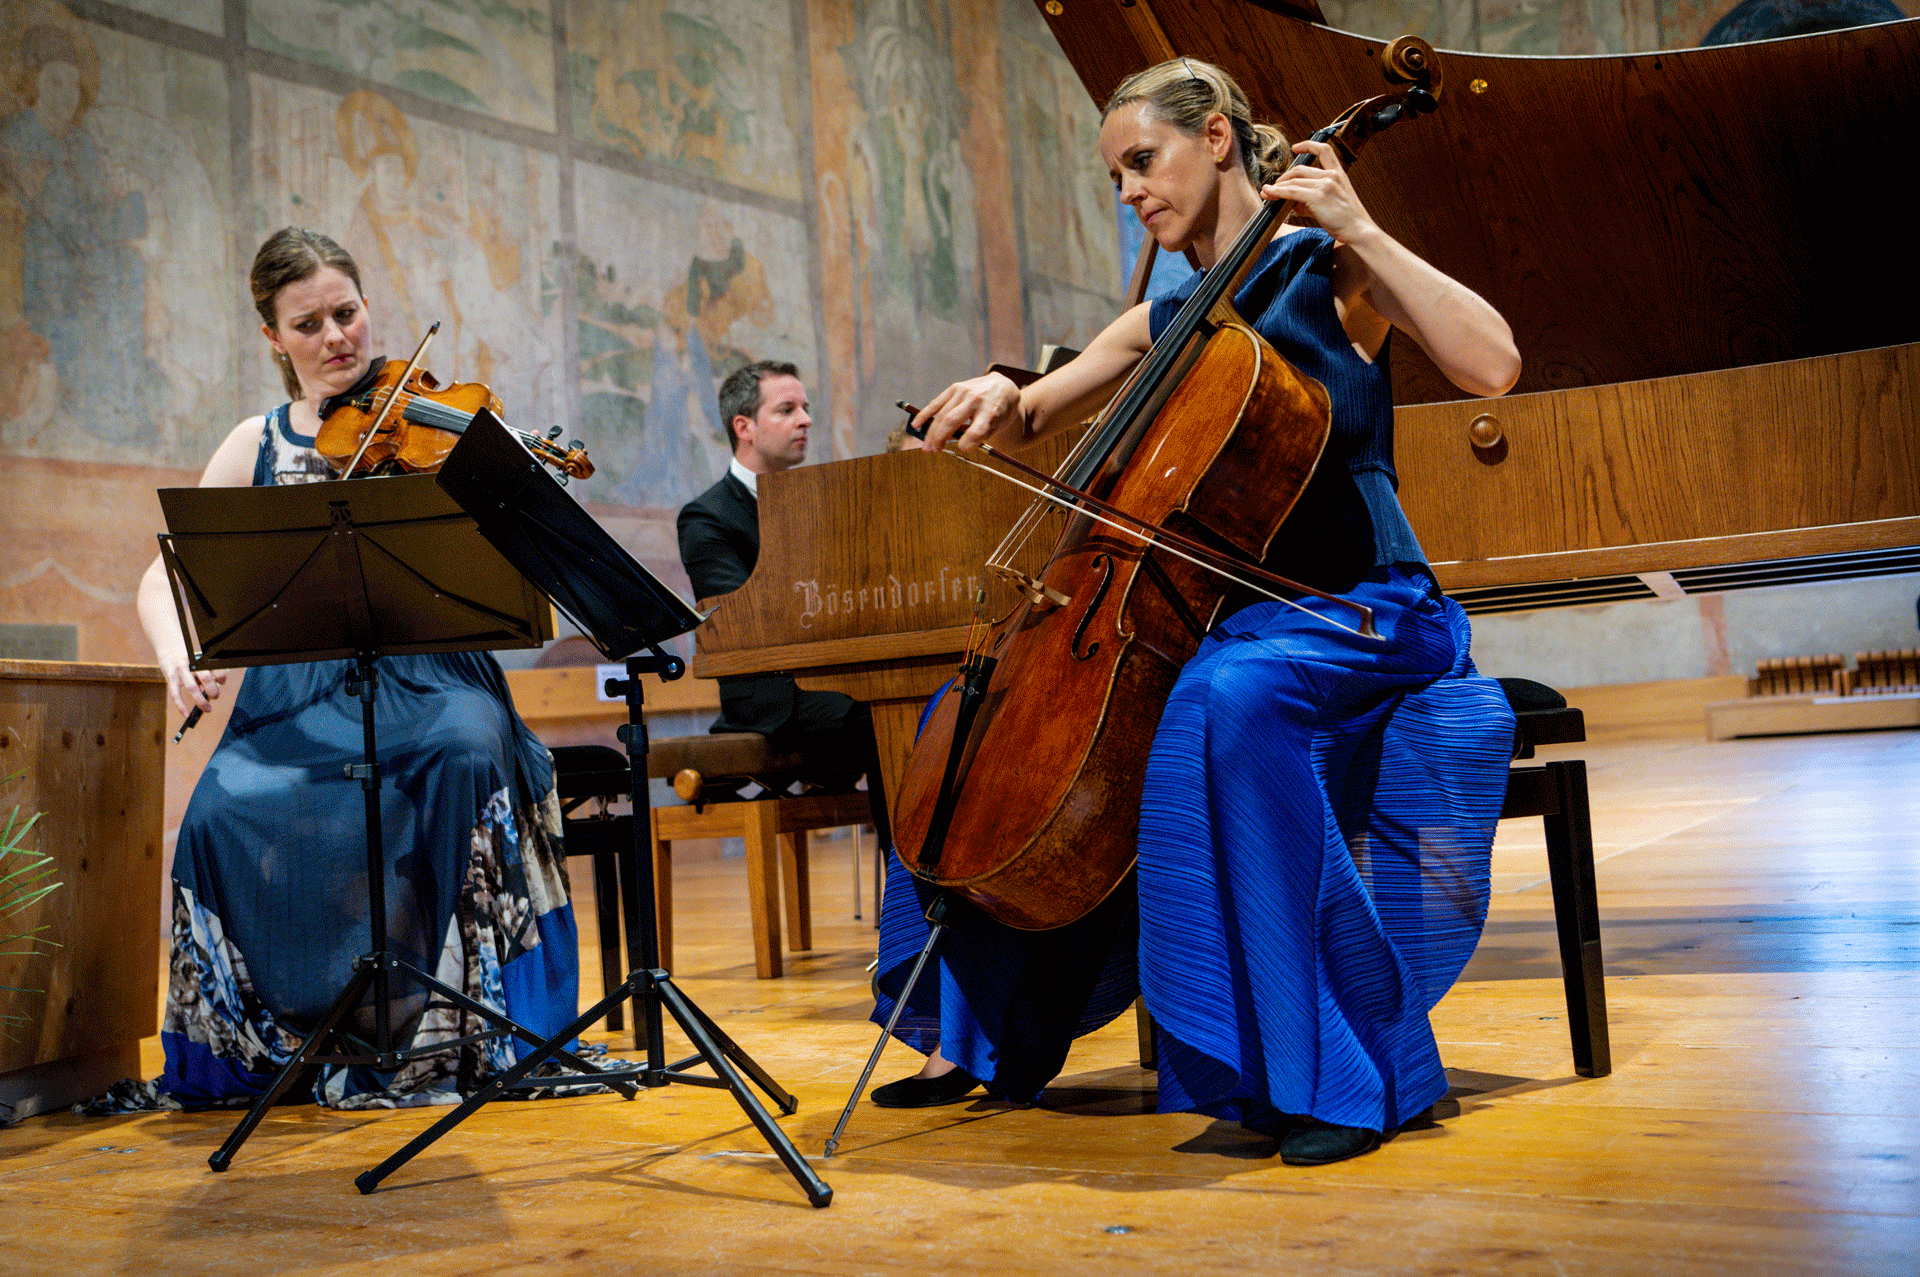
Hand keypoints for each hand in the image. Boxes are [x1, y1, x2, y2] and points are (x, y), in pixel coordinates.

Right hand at [162, 654, 225, 718]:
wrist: (169, 652)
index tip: (222, 682)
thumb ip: (208, 674)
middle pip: (206, 678)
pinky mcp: (170, 679)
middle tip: (215, 697)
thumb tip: (216, 686)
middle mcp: (191, 664)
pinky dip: (181, 706)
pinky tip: (186, 714)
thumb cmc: (189, 660)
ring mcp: (179, 671)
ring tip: (208, 709)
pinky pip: (175, 695)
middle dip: (213, 690)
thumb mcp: (200, 662)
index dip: (221, 675)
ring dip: (201, 700)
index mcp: (201, 659)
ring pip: (192, 688)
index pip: (215, 667)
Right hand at [909, 371, 1025, 453]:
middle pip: (952, 420)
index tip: (962, 449)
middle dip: (940, 438)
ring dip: (931, 432)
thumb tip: (962, 446)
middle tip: (934, 451)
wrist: (1002, 385)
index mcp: (990, 410)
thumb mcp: (999, 425)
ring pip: (942, 414)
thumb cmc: (1000, 410)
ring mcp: (963, 392)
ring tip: (927, 446)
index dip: (967, 443)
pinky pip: (937, 403)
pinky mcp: (954, 388)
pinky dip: (925, 414)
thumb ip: (981, 436)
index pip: (976, 430)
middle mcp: (975, 399)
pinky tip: (916, 424)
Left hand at [1260, 139, 1376, 243]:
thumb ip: (1311, 199)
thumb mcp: (1330, 203)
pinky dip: (1278, 192)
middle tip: (1272, 188)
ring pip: (1294, 182)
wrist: (1358, 230)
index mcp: (1338, 174)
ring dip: (1277, 187)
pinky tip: (1271, 194)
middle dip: (1283, 178)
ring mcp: (1325, 184)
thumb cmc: (1345, 220)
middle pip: (1300, 170)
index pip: (1324, 151)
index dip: (1308, 145)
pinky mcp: (1318, 196)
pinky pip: (1292, 191)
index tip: (1295, 147)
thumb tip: (1291, 202)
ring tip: (1268, 194)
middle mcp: (1332, 175)